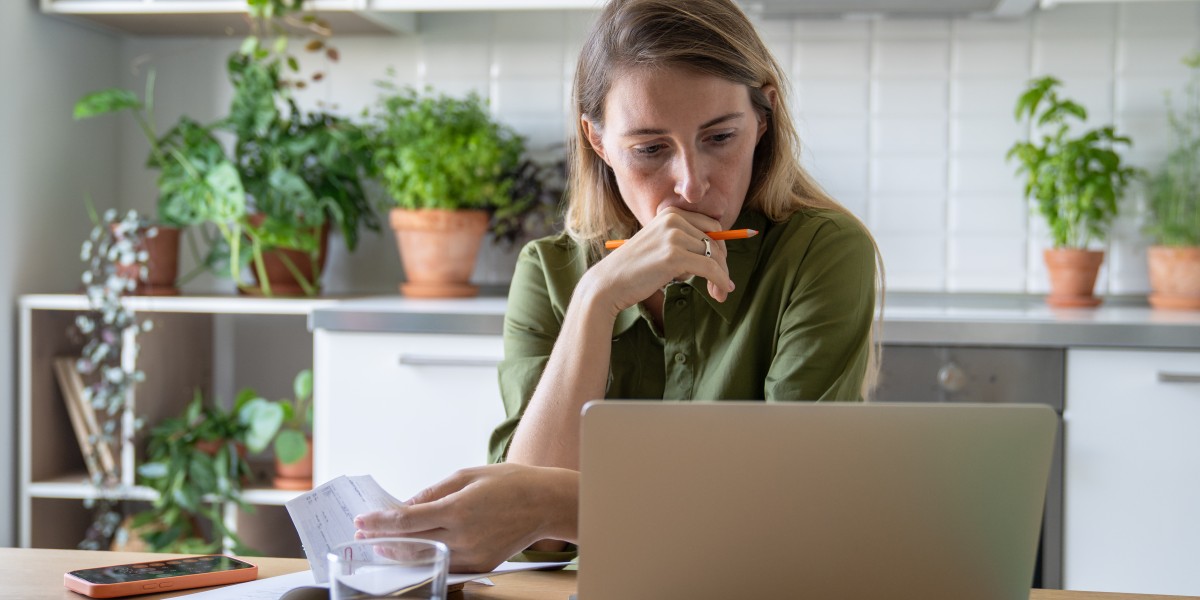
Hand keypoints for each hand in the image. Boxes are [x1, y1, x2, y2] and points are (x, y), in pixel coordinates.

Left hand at [353, 463, 578, 572]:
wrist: (545, 504)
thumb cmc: (510, 483)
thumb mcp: (467, 475)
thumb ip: (432, 492)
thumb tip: (405, 505)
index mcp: (458, 509)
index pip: (406, 520)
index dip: (380, 522)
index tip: (362, 520)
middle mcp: (463, 536)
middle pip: (411, 543)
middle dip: (383, 538)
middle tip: (364, 533)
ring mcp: (472, 555)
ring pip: (426, 557)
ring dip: (400, 551)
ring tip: (382, 544)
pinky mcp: (481, 566)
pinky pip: (446, 563)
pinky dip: (426, 557)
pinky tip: (413, 550)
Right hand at [588, 207, 735, 314]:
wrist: (609, 283)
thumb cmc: (635, 269)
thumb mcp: (660, 245)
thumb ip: (684, 242)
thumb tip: (720, 252)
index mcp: (670, 213)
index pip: (711, 227)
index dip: (720, 249)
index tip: (721, 268)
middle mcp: (673, 220)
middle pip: (716, 241)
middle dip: (723, 264)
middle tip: (725, 284)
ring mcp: (674, 236)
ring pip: (714, 256)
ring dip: (722, 277)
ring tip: (721, 293)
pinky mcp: (674, 256)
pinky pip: (710, 268)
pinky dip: (720, 281)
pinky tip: (721, 292)